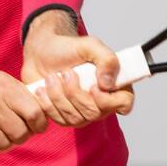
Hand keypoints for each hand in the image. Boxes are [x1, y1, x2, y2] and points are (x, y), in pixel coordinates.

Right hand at [0, 56, 48, 154]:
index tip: (36, 125)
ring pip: (4, 144)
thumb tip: (41, 112)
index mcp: (2, 84)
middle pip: (20, 132)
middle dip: (21, 135)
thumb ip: (16, 94)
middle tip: (14, 131)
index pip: (34, 112)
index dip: (39, 123)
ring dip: (4, 142)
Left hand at [21, 12, 134, 127]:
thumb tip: (108, 84)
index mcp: (113, 84)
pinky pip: (59, 120)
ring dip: (59, 96)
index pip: (124, 103)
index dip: (109, 100)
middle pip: (94, 113)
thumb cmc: (68, 48)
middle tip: (65, 73)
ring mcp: (83, 112)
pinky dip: (48, 103)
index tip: (93, 86)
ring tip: (51, 77)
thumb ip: (106, 59)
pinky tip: (43, 88)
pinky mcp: (65, 117)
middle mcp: (101, 102)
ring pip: (75, 118)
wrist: (42, 52)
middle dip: (75, 93)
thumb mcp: (89, 45)